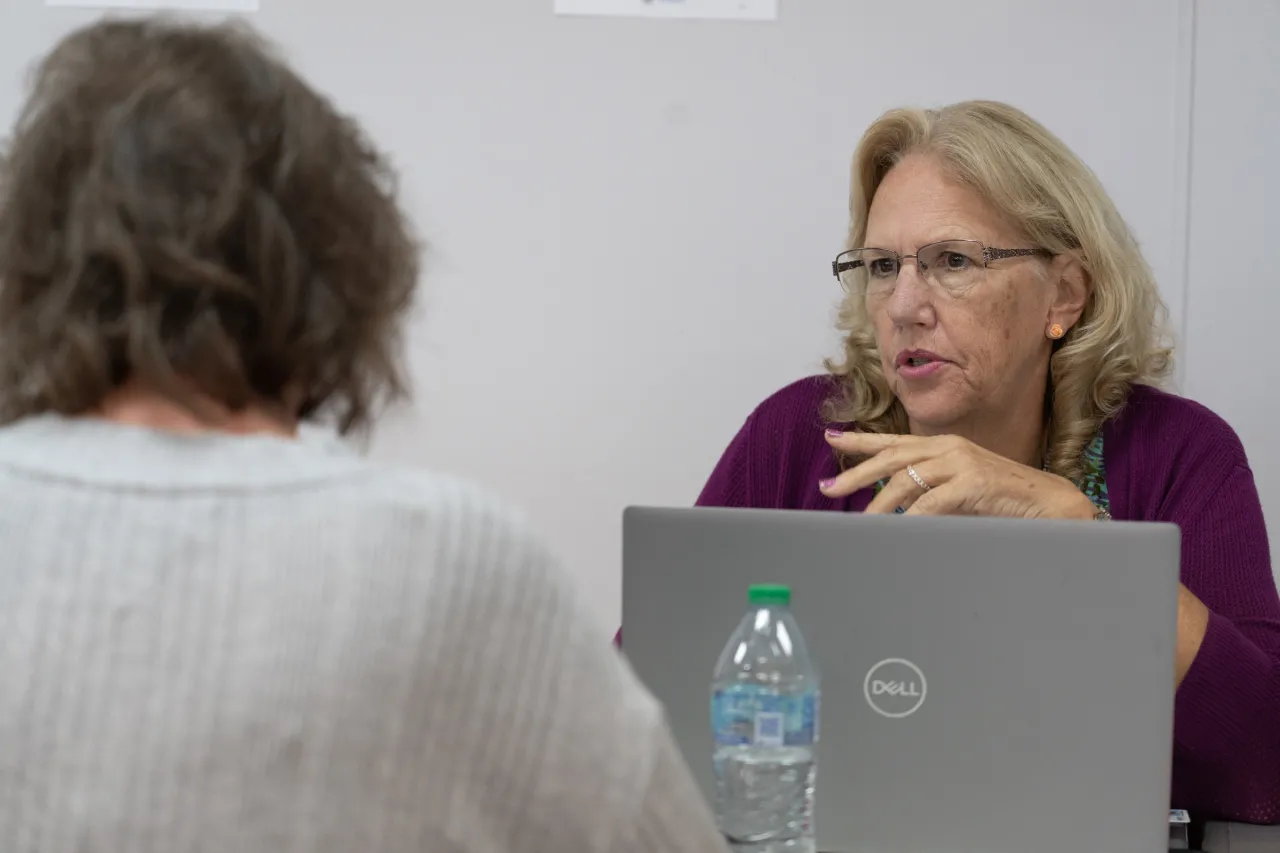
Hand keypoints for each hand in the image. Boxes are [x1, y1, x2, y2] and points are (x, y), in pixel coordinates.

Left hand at [819, 430, 1097, 519]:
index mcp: (944, 447)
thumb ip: (927, 492)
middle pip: (892, 457)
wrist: (1049, 504)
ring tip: (860, 522)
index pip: (894, 441)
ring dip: (879, 503)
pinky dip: (911, 516)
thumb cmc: (1002, 501)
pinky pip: (932, 501)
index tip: (831, 437)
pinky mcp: (974, 482)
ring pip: (907, 479)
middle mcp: (949, 448)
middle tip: (829, 488)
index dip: (861, 441)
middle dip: (857, 473)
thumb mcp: (957, 492)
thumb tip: (891, 507)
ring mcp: (962, 462)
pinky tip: (896, 528)